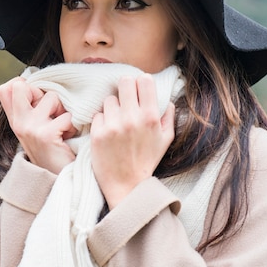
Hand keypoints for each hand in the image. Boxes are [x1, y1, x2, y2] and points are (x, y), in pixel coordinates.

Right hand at [0, 76, 77, 173]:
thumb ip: (32, 108)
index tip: (39, 100)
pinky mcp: (45, 135)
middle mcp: (18, 123)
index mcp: (15, 121)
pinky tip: (69, 138)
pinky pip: (66, 115)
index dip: (26, 86)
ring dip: (65, 111)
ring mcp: (30, 128)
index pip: (6, 89)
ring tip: (64, 128)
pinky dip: (73, 125)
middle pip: (22, 86)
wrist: (58, 180)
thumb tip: (34, 82)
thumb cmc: (53, 152)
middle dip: (45, 94)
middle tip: (54, 113)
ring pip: (52, 97)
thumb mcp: (36, 129)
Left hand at [90, 73, 174, 207]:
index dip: (140, 83)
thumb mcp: (165, 140)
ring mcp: (113, 126)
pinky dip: (102, 122)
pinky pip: (97, 115)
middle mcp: (132, 119)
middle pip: (124, 82)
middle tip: (125, 100)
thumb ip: (168, 117)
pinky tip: (108, 133)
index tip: (138, 91)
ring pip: (109, 99)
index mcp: (150, 117)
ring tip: (116, 122)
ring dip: (112, 108)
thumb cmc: (146, 162)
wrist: (127, 185)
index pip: (144, 80)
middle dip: (125, 89)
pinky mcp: (98, 134)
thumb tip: (167, 101)